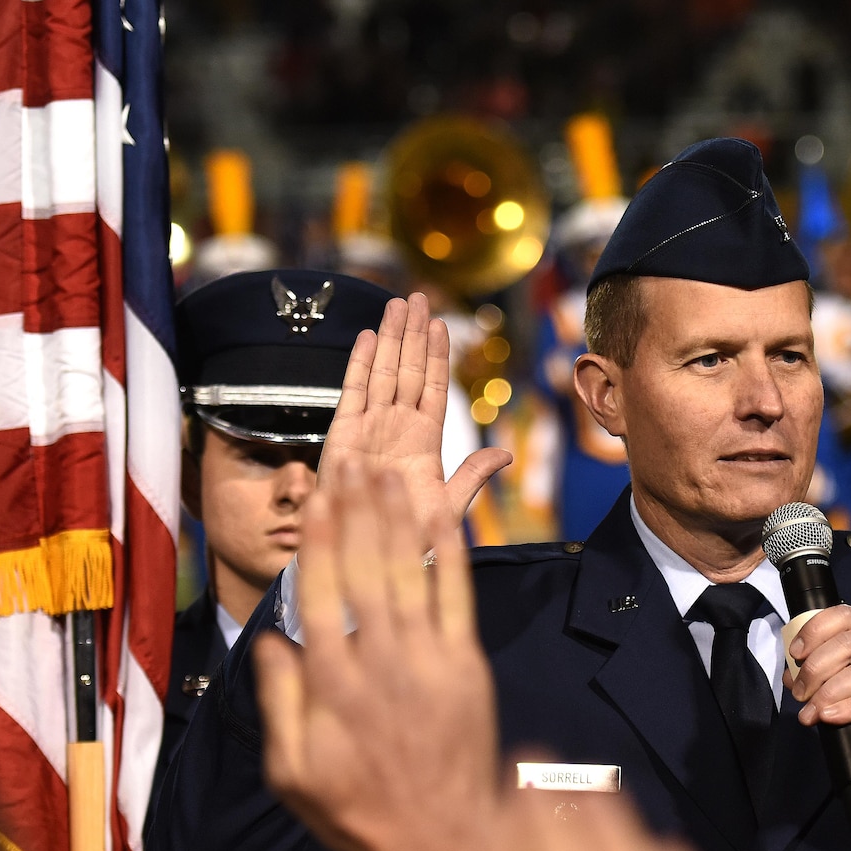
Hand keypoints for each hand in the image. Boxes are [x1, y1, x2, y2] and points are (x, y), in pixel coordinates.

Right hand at [254, 462, 500, 850]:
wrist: (441, 845)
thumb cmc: (360, 814)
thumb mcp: (292, 773)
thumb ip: (279, 704)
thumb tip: (274, 644)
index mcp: (332, 684)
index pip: (321, 592)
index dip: (318, 539)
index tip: (315, 499)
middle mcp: (379, 661)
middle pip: (365, 567)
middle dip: (358, 510)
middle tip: (352, 463)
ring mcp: (428, 662)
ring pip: (410, 572)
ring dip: (399, 518)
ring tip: (389, 473)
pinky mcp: (467, 668)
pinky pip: (458, 598)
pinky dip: (450, 556)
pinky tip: (443, 519)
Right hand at [321, 294, 513, 534]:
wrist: (368, 552)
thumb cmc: (407, 535)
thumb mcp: (448, 506)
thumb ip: (473, 476)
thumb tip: (506, 455)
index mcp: (425, 440)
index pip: (434, 387)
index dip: (438, 355)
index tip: (442, 325)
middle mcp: (398, 426)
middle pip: (409, 370)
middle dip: (413, 334)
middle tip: (418, 298)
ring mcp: (371, 427)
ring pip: (384, 372)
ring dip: (391, 338)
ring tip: (397, 304)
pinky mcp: (344, 434)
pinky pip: (354, 392)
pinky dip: (361, 364)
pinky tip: (370, 337)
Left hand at [788, 605, 850, 770]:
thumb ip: (829, 675)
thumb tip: (791, 676)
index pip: (843, 615)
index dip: (814, 631)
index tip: (795, 654)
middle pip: (846, 643)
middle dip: (815, 669)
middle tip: (800, 694)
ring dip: (828, 693)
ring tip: (810, 713)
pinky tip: (832, 716)